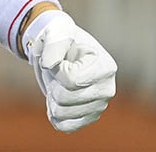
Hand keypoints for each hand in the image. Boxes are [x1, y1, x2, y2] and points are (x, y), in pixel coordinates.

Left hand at [22, 10, 116, 132]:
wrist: (62, 51)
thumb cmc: (62, 39)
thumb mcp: (57, 30)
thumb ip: (53, 43)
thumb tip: (48, 64)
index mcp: (106, 67)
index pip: (71, 79)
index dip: (57, 69)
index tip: (61, 59)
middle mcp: (107, 89)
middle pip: (64, 98)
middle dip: (53, 83)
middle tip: (57, 72)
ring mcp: (99, 106)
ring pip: (62, 113)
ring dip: (51, 97)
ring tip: (58, 83)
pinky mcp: (89, 118)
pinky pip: (64, 126)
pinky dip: (54, 114)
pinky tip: (57, 100)